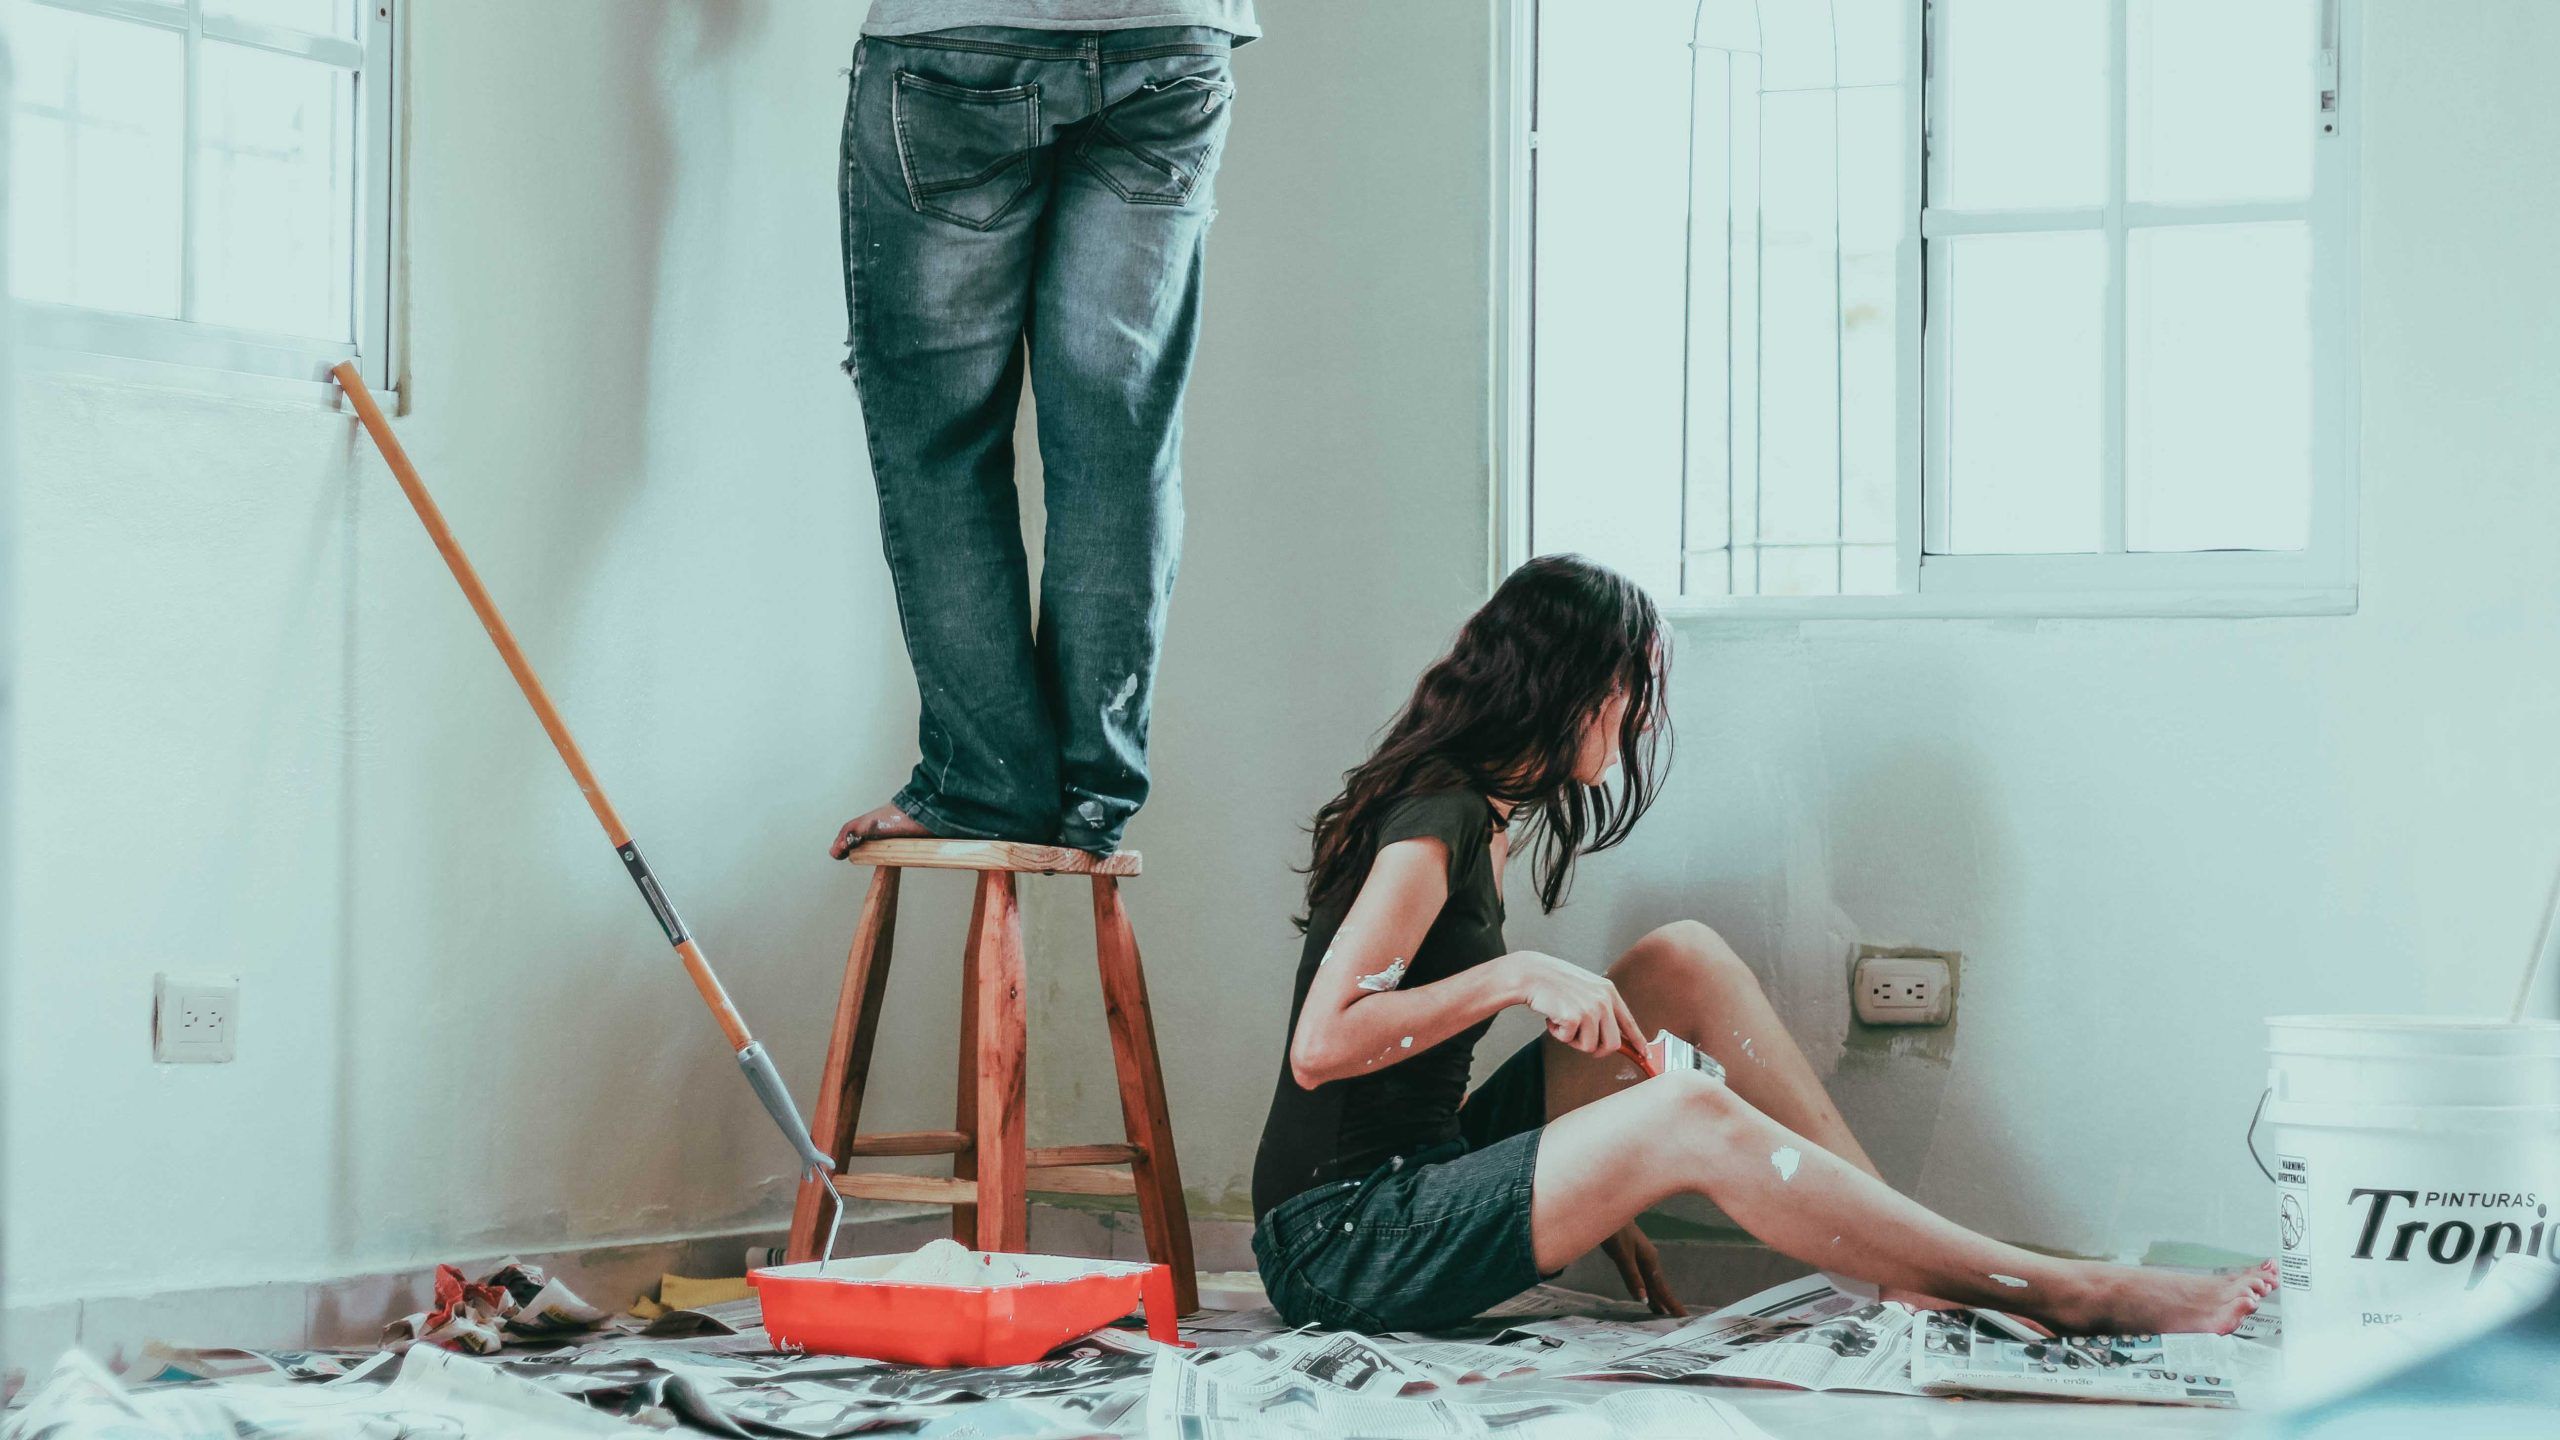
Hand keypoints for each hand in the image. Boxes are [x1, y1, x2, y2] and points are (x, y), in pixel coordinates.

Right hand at [1505, 951, 1644, 1058]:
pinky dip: (1558, 1034)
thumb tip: (1613, 1035)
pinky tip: (1553, 1017)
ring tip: (1562, 1020)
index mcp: (1608, 992)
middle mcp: (1603, 1000)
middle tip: (1580, 1041)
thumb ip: (1601, 1007)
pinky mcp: (1575, 1017)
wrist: (1531, 974)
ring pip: (1590, 1046)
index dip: (1637, 1041)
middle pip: (1613, 1044)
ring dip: (1572, 1039)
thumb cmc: (1555, 983)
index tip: (1644, 1053)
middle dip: (1597, 1050)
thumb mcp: (1586, 988)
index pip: (1629, 1022)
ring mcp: (1590, 1009)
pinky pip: (1569, 1041)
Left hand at [1602, 1222, 1684, 1316]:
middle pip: (1659, 1286)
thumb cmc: (1615, 1231)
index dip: (1670, 1303)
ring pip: (1651, 1281)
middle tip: (1678, 1319)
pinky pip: (1644, 1275)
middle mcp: (1649, 1260)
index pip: (1661, 1287)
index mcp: (1649, 1260)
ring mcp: (1642, 1256)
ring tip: (1662, 1312)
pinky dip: (1647, 1286)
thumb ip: (1632, 1277)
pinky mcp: (1634, 1254)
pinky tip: (1646, 1291)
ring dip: (1657, 1296)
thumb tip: (1644, 1300)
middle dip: (1667, 1302)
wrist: (1609, 1209)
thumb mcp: (1622, 1255)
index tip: (1682, 1316)